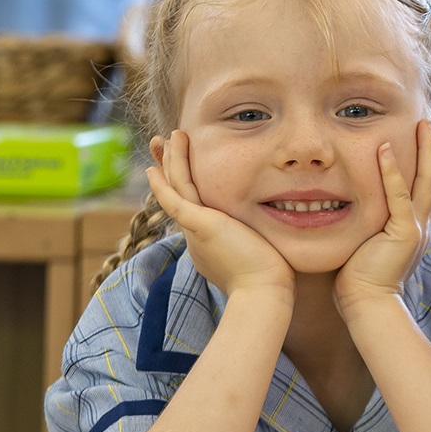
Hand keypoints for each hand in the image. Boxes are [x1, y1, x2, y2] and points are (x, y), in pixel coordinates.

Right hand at [146, 130, 292, 298]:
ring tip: (166, 137)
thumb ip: (255, 243)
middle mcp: (196, 235)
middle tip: (160, 146)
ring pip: (177, 188)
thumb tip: (267, 246)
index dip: (182, 186)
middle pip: (177, 194)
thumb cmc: (270, 280)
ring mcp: (195, 229)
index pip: (192, 206)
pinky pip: (177, 195)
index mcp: (208, 241)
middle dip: (169, 168)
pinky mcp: (200, 224)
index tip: (179, 170)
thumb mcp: (258, 254)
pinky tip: (160, 160)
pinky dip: (167, 177)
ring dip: (171, 161)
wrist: (264, 293)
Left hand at [336, 120, 430, 318]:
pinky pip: (400, 197)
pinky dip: (392, 172)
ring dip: (427, 151)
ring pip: (429, 182)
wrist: (368, 305)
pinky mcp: (403, 233)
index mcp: (418, 227)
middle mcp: (423, 225)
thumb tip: (360, 209)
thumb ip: (374, 224)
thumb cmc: (361, 279)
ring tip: (424, 125)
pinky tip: (385, 149)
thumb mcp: (372, 244)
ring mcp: (416, 228)